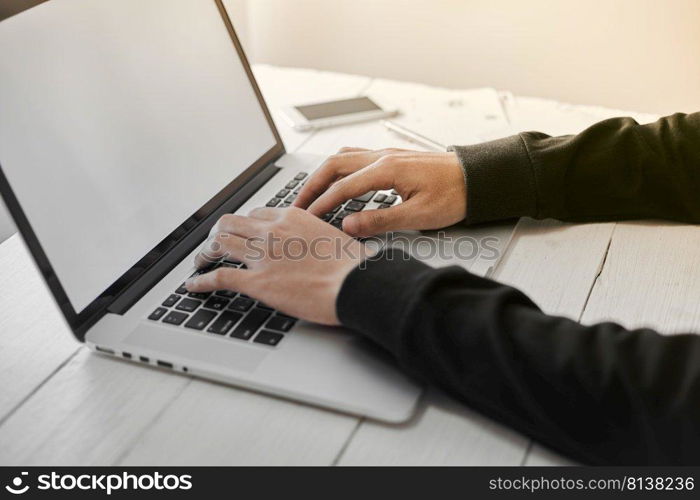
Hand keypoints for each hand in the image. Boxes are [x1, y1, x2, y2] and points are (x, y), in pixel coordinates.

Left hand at [185, 207, 370, 324]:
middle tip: (214, 243)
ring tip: (200, 261)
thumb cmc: (354, 265)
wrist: (357, 284)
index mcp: (292, 218)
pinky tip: (193, 285)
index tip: (242, 232)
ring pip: (219, 244)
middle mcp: (272, 231)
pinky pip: (219, 276)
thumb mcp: (334, 237)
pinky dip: (201, 281)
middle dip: (218, 233)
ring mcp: (262, 256)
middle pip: (231, 224)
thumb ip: (315, 236)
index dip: (245, 224)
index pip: (257, 213)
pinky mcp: (257, 282)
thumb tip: (316, 245)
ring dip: (205, 253)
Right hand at [293, 147, 466, 236]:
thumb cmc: (454, 195)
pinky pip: (356, 157)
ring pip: (343, 157)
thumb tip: (348, 225)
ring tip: (311, 193)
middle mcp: (382, 157)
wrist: (479, 178)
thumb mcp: (418, 216)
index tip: (306, 218)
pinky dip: (339, 169)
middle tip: (297, 204)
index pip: (342, 187)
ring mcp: (387, 154)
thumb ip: (379, 221)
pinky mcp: (393, 158)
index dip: (321, 204)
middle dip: (312, 184)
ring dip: (323, 174)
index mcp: (386, 169)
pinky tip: (338, 180)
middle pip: (334, 165)